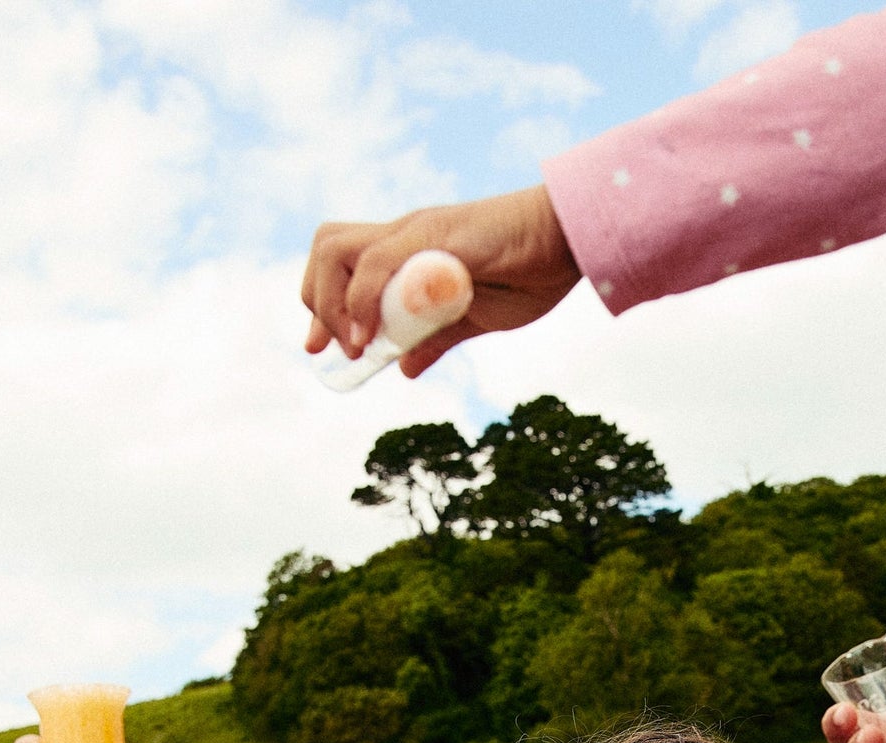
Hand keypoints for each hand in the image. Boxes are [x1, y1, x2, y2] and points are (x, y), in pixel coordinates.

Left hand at [302, 184, 580, 377]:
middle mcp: (403, 233)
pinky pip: (377, 263)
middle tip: (334, 348)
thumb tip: (404, 368)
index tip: (319, 347)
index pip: (343, 262)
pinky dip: (360, 303)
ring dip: (333, 303)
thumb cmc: (532, 272)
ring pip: (338, 250)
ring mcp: (415, 231)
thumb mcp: (475, 317)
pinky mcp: (433, 235)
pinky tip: (370, 340)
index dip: (322, 304)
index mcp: (410, 249)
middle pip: (327, 248)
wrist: (567, 240)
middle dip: (317, 302)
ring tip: (354, 345)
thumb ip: (437, 338)